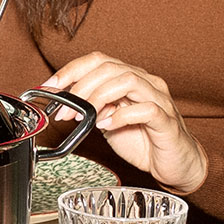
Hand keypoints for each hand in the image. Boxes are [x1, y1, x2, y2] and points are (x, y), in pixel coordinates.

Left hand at [42, 53, 208, 194]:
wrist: (174, 163)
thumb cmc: (143, 141)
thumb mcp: (106, 122)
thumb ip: (90, 108)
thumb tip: (63, 103)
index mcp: (129, 79)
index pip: (98, 60)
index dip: (70, 70)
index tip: (48, 87)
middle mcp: (146, 83)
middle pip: (109, 68)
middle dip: (79, 88)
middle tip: (62, 111)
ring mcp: (159, 99)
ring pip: (127, 80)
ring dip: (97, 98)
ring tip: (83, 118)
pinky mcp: (167, 120)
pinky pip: (146, 109)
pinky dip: (121, 115)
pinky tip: (107, 126)